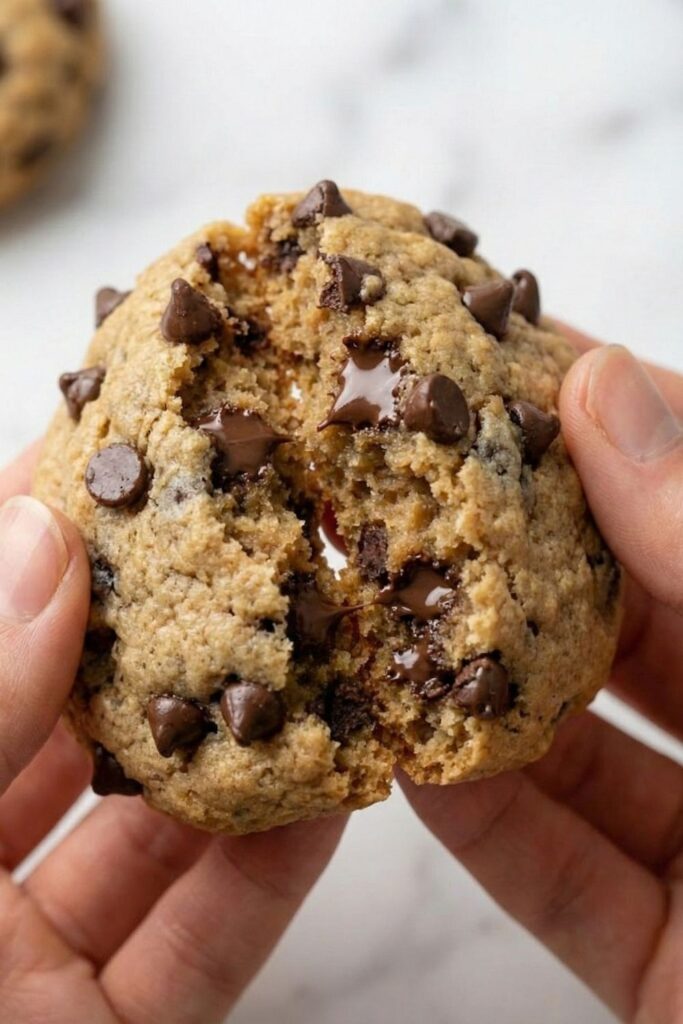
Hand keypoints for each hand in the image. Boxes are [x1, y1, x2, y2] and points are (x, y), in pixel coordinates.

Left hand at [0, 446, 344, 1023]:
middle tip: (244, 540)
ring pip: (146, 827)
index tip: (108, 447)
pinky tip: (335, 791)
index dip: (24, 536)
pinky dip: (268, 867)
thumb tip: (39, 540)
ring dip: (239, 746)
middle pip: (61, 719)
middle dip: (158, 630)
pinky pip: (200, 937)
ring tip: (321, 650)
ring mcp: (22, 963)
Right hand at [401, 334, 682, 1021]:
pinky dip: (486, 828)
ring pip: (584, 751)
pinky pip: (566, 878)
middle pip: (635, 622)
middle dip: (519, 558)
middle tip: (408, 489)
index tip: (509, 359)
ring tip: (379, 620)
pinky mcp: (675, 965)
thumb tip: (603, 391)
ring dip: (480, 698)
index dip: (620, 423)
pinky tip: (407, 766)